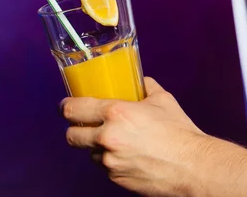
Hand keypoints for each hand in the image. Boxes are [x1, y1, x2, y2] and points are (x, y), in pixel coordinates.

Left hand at [62, 77, 204, 196]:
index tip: (65, 107)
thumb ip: (145, 86)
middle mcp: (107, 137)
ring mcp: (110, 161)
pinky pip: (104, 167)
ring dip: (94, 146)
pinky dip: (110, 160)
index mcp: (115, 113)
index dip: (66, 108)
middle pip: (71, 135)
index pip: (73, 110)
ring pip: (88, 153)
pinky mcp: (117, 179)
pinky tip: (125, 154)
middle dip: (74, 129)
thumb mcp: (161, 99)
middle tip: (82, 124)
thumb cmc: (178, 132)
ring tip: (112, 140)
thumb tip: (140, 80)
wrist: (193, 167)